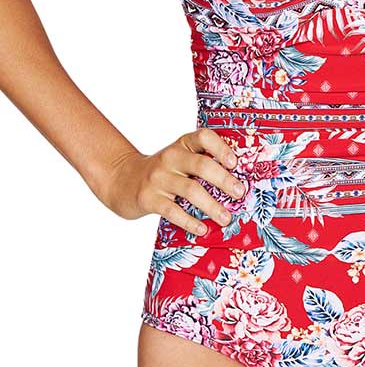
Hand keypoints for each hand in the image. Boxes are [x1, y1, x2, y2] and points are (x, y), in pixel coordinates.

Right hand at [102, 128, 244, 235]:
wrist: (122, 180)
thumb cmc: (162, 172)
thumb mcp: (179, 159)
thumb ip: (201, 163)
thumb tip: (238, 183)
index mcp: (182, 145)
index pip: (203, 136)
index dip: (221, 148)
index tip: (236, 163)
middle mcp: (170, 157)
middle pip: (201, 164)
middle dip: (224, 180)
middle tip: (240, 193)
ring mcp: (158, 178)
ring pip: (191, 190)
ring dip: (212, 205)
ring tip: (226, 218)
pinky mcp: (148, 198)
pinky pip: (173, 210)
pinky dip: (190, 220)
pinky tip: (202, 229)